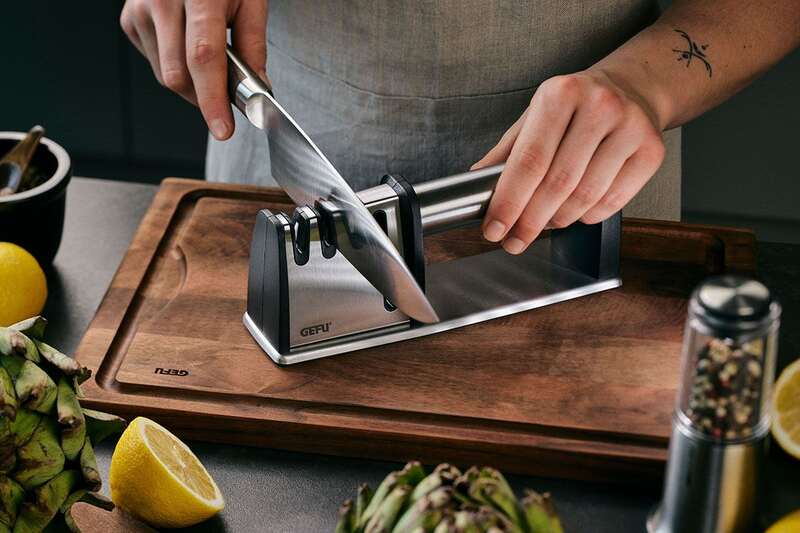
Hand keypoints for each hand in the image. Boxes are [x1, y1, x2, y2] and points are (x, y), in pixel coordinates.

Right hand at [120, 0, 267, 139]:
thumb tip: (257, 88)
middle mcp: (162, 1)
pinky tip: (185, 46)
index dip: (213, 100)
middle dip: (205, 97)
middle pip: (179, 76)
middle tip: (228, 94)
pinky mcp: (130, 20)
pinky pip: (155, 63)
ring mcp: (140, 10)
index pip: (203, 58)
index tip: (223, 128)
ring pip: (166, 75)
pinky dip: (175, 67)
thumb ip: (253, 45)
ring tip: (209, 59)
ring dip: (192, 83)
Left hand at [473, 69, 664, 253]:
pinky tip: (575, 210)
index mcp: (560, 94)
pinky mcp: (651, 151)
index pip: (528, 161)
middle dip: (529, 221)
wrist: (631, 88)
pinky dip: (587, 216)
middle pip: (557, 184)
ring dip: (558, 220)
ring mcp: (630, 128)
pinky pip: (612, 202)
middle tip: (514, 240)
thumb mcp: (534, 116)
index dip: (508, 202)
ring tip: (544, 222)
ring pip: (585, 198)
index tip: (494, 228)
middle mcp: (599, 106)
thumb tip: (476, 186)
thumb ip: (506, 152)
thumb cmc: (575, 106)